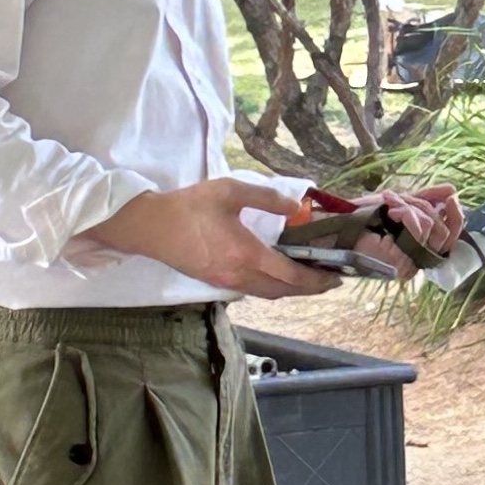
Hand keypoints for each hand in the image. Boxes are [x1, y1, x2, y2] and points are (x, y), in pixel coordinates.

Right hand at [78, 179, 337, 298]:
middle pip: (283, 291)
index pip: (291, 276)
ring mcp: (226, 282)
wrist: (149, 226)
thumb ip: (266, 197)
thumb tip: (296, 206)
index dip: (316, 280)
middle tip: (328, 280)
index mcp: (247, 255)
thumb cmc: (189, 206)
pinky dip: (271, 287)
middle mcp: (239, 275)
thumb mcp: (230, 191)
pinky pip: (252, 290)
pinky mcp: (214, 282)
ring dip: (290, 290)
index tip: (335, 277)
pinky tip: (275, 274)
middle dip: (309, 289)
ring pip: (267, 294)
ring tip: (308, 279)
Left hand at [349, 182, 462, 276]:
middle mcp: (417, 259)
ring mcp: (410, 263)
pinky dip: (406, 213)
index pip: (451, 236)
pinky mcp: (402, 262)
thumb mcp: (401, 203)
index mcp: (419, 247)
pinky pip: (418, 230)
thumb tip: (452, 190)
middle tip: (398, 200)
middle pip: (443, 230)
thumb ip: (426, 199)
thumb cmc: (363, 216)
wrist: (339, 224)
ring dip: (409, 207)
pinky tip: (391, 211)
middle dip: (422, 206)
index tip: (451, 197)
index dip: (455, 216)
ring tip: (388, 206)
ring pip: (431, 226)